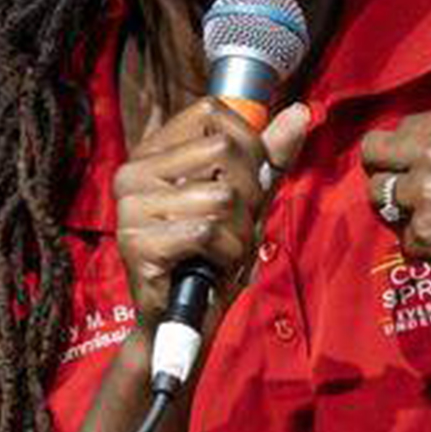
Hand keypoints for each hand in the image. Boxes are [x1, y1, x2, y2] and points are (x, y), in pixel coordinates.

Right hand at [112, 98, 313, 332]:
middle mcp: (133, 172)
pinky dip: (227, 253)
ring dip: (241, 231)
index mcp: (153, 152)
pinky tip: (214, 265)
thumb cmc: (213, 255)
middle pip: (222, 150)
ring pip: (221, 195)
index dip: (247, 144)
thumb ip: (271, 157)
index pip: (211, 111)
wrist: (185, 320)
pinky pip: (207, 231)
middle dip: (250, 193)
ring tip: (225, 250)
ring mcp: (130, 207)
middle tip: (237, 226)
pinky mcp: (136, 242)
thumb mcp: (248, 199)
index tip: (246, 183)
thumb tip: (300, 112)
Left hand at [359, 111, 430, 341]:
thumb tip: (403, 154)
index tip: (416, 165)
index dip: (404, 150)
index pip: (399, 129)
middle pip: (373, 155)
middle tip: (401, 190)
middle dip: (383, 172)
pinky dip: (423, 245)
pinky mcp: (422, 235)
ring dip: (399, 210)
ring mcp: (424, 195)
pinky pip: (403, 238)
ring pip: (380, 198)